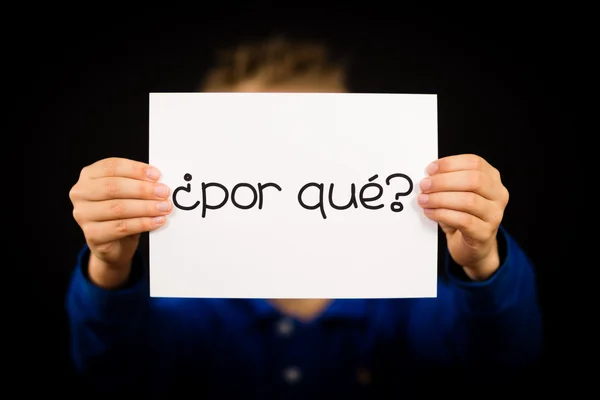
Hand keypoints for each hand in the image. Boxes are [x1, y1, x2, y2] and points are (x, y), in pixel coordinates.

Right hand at [69, 157, 171, 286]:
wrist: (114, 243)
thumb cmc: (122, 212)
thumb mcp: (128, 193)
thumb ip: (138, 183)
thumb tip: (159, 181)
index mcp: (89, 175)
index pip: (112, 167)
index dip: (136, 170)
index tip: (157, 175)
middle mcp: (81, 193)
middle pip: (113, 187)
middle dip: (142, 189)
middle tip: (164, 192)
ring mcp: (83, 214)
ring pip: (118, 208)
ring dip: (146, 207)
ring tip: (164, 208)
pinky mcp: (91, 235)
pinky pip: (121, 227)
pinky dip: (142, 223)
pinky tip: (157, 221)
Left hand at [418, 154, 508, 279]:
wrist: (473, 246)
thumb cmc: (462, 215)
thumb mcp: (457, 193)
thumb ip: (447, 181)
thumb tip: (427, 177)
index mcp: (492, 178)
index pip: (474, 162)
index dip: (450, 164)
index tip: (430, 169)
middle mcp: (498, 194)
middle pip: (474, 180)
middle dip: (444, 181)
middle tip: (424, 185)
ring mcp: (495, 215)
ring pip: (469, 201)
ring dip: (440, 199)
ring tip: (423, 200)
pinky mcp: (485, 233)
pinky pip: (463, 220)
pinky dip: (442, 214)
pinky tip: (430, 212)